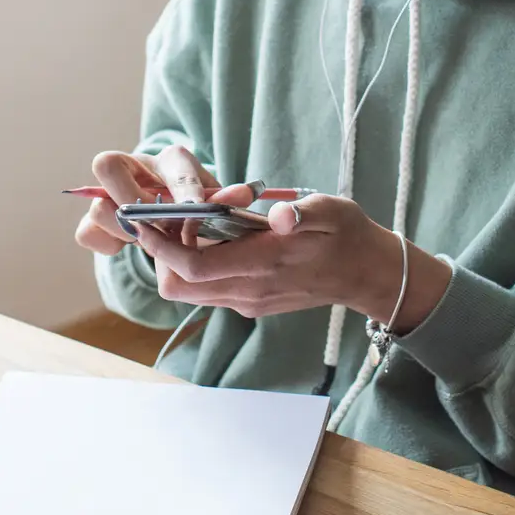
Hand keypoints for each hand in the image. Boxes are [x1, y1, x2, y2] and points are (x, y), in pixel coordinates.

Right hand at [74, 146, 256, 254]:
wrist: (181, 218)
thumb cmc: (202, 209)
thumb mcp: (217, 203)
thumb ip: (226, 199)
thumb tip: (243, 194)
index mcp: (172, 160)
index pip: (172, 161)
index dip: (184, 188)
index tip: (196, 210)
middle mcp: (133, 167)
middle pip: (106, 166)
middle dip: (135, 203)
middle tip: (159, 227)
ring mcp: (109, 193)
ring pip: (97, 206)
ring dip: (125, 230)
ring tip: (148, 239)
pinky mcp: (96, 220)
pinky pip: (86, 232)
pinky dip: (107, 244)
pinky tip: (127, 247)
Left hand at [133, 194, 450, 329]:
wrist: (367, 275)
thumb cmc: (348, 236)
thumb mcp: (332, 211)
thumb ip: (305, 213)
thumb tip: (282, 215)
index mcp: (264, 264)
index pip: (194, 267)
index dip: (162, 246)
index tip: (147, 219)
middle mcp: (250, 291)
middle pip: (178, 286)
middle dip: (160, 255)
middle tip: (164, 219)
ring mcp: (248, 301)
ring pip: (188, 292)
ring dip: (175, 260)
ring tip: (182, 224)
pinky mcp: (250, 303)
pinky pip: (207, 290)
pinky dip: (194, 266)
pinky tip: (206, 236)